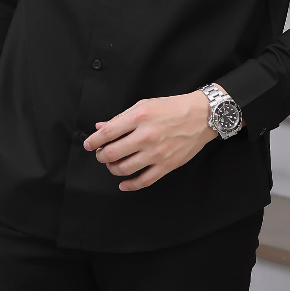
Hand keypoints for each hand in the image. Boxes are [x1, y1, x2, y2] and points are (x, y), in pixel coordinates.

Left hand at [82, 90, 216, 191]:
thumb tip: (101, 128)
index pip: (107, 133)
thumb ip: (121, 118)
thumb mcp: (144, 105)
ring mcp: (156, 153)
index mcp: (139, 117)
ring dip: (113, 169)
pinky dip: (129, 185)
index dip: (93, 141)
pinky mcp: (166, 166)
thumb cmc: (172, 108)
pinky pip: (143, 181)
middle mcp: (146, 136)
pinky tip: (123, 183)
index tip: (88, 144)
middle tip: (100, 154)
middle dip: (100, 156)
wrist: (201, 116)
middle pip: (112, 154)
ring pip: (124, 169)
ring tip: (112, 164)